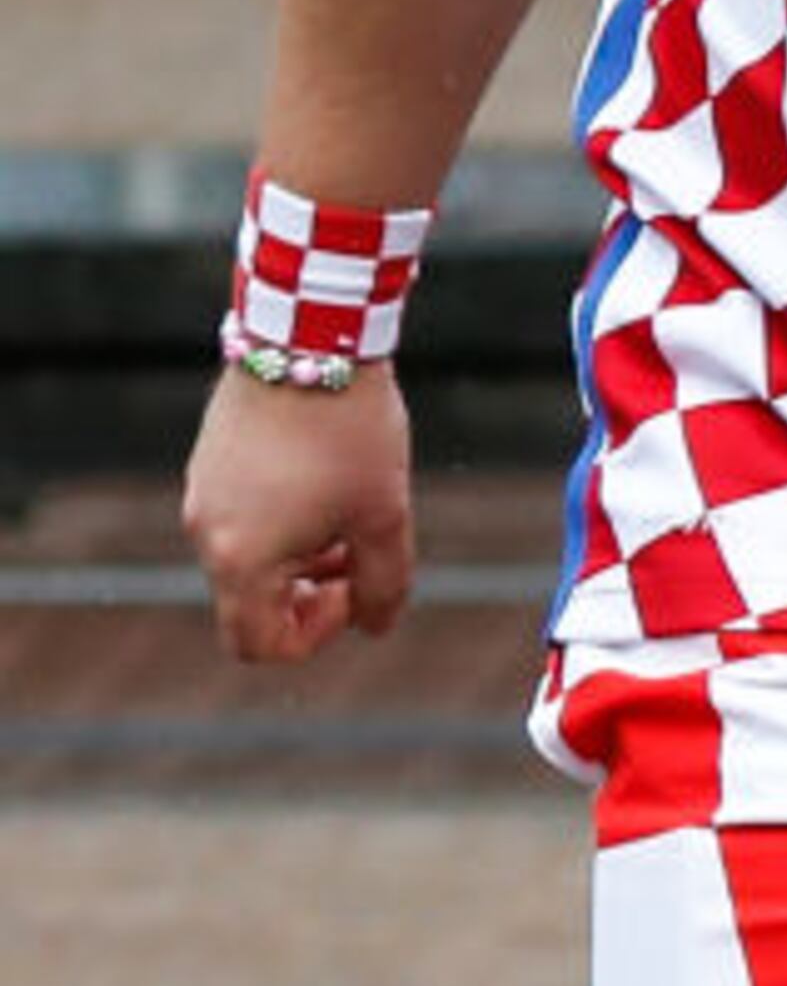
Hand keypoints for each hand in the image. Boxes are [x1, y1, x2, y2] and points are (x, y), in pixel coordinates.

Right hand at [184, 364, 417, 664]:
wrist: (309, 341)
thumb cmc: (349, 432)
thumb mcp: (385, 517)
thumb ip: (384, 584)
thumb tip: (375, 627)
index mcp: (241, 560)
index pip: (261, 644)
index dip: (316, 635)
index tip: (355, 585)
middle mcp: (205, 534)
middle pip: (252, 606)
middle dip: (309, 597)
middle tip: (356, 556)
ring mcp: (201, 495)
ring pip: (247, 563)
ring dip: (299, 560)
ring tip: (348, 516)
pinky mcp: (207, 463)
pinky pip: (238, 521)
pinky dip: (279, 526)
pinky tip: (323, 484)